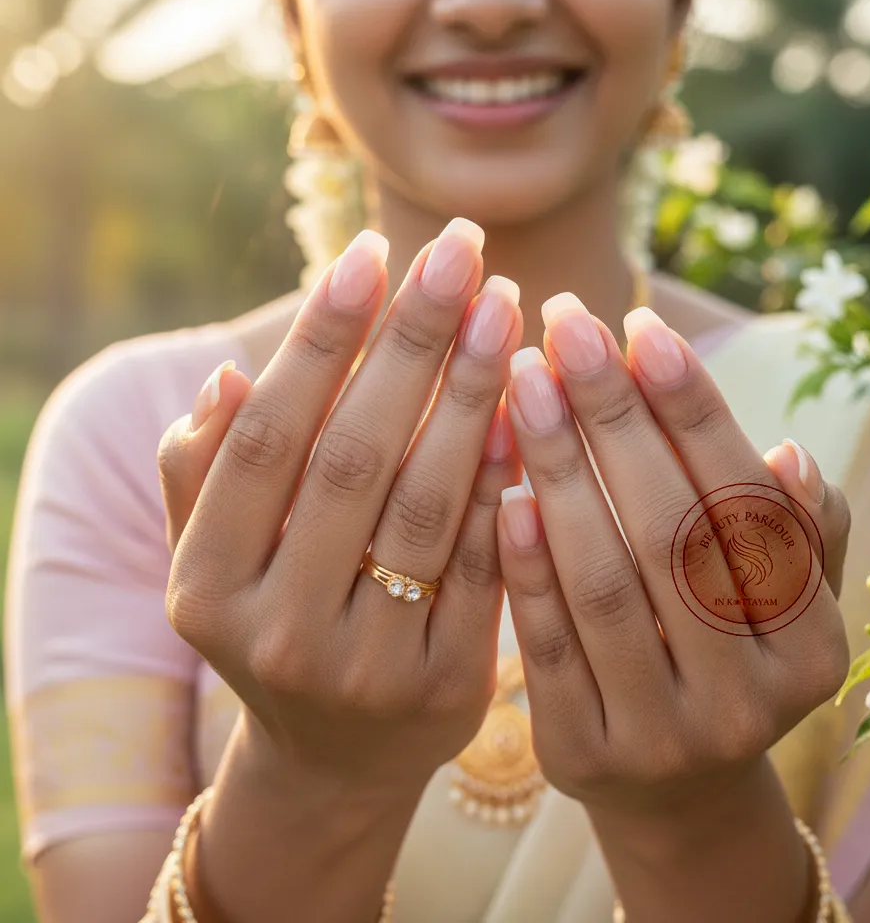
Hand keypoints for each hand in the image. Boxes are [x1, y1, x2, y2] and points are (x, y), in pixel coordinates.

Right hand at [157, 219, 523, 804]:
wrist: (334, 757)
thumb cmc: (273, 619)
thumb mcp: (213, 557)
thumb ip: (203, 471)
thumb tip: (232, 376)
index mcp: (207, 585)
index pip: (268, 438)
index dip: (321, 340)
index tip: (371, 252)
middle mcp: (281, 630)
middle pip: (354, 458)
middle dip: (412, 341)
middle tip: (461, 249)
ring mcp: (368, 667)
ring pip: (426, 504)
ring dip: (470, 393)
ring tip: (505, 304)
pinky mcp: (446, 687)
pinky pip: (486, 561)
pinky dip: (506, 476)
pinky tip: (530, 402)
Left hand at [496, 296, 850, 821]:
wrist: (674, 782)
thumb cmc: (725, 650)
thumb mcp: (785, 600)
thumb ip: (798, 530)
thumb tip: (785, 453)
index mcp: (812, 647)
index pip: (749, 505)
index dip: (693, 408)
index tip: (640, 322)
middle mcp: (748, 700)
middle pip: (671, 531)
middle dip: (614, 415)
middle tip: (565, 322)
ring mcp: (663, 735)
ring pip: (605, 581)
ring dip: (559, 469)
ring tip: (522, 379)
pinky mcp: (583, 754)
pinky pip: (547, 645)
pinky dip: (526, 562)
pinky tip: (501, 485)